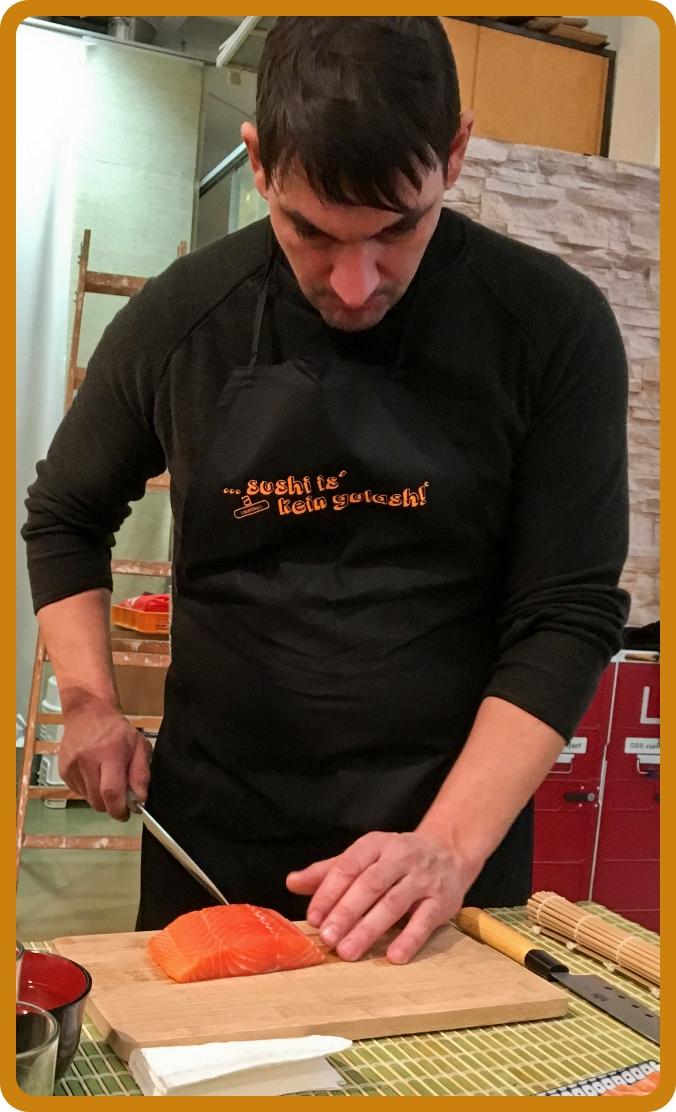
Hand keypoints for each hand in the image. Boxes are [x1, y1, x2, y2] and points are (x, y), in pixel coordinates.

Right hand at [59, 696, 151, 819]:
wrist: (86, 713)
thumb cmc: (117, 730)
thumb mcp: (138, 744)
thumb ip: (141, 772)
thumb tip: (140, 798)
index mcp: (109, 754)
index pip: (111, 791)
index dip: (119, 809)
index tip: (128, 813)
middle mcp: (87, 762)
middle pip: (98, 801)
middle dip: (111, 807)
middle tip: (120, 798)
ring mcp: (71, 768)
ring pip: (88, 800)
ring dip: (100, 798)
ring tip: (107, 780)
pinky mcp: (63, 772)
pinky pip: (79, 793)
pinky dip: (90, 791)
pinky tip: (95, 775)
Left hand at [286, 830, 475, 964]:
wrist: (449, 850)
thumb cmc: (397, 858)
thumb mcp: (364, 856)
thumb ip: (329, 871)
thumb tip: (292, 883)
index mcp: (375, 845)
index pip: (348, 866)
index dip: (329, 892)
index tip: (314, 917)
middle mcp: (399, 858)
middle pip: (369, 885)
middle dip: (346, 912)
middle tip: (328, 938)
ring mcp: (422, 879)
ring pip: (393, 904)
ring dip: (369, 929)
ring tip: (348, 951)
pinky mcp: (442, 900)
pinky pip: (425, 921)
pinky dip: (409, 939)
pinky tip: (393, 956)